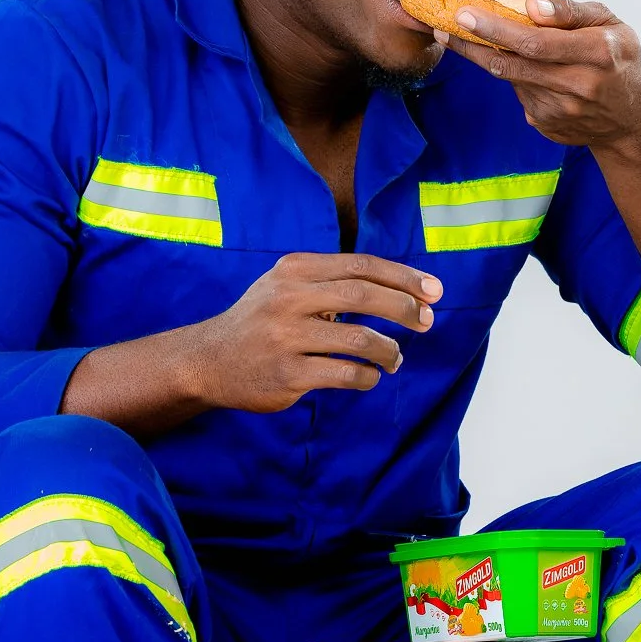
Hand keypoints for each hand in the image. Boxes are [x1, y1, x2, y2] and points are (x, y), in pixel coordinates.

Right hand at [178, 252, 440, 412]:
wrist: (207, 360)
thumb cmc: (261, 321)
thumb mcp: (286, 286)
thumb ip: (332, 280)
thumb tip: (404, 287)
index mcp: (294, 270)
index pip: (361, 265)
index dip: (403, 276)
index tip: (433, 290)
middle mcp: (289, 298)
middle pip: (364, 295)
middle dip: (404, 307)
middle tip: (427, 321)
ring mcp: (286, 337)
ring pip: (360, 340)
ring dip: (389, 350)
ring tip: (396, 358)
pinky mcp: (287, 374)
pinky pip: (345, 374)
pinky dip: (368, 376)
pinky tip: (370, 376)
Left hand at [443, 0, 640, 152]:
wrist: (633, 119)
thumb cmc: (618, 59)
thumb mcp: (609, 23)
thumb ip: (570, 11)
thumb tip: (530, 4)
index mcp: (597, 53)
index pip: (535, 42)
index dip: (496, 30)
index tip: (465, 15)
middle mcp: (578, 86)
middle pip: (513, 64)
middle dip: (474, 45)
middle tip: (447, 27)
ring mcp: (560, 111)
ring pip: (511, 78)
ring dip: (494, 58)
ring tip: (481, 40)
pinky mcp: (547, 126)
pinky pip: (519, 94)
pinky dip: (518, 77)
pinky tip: (534, 72)